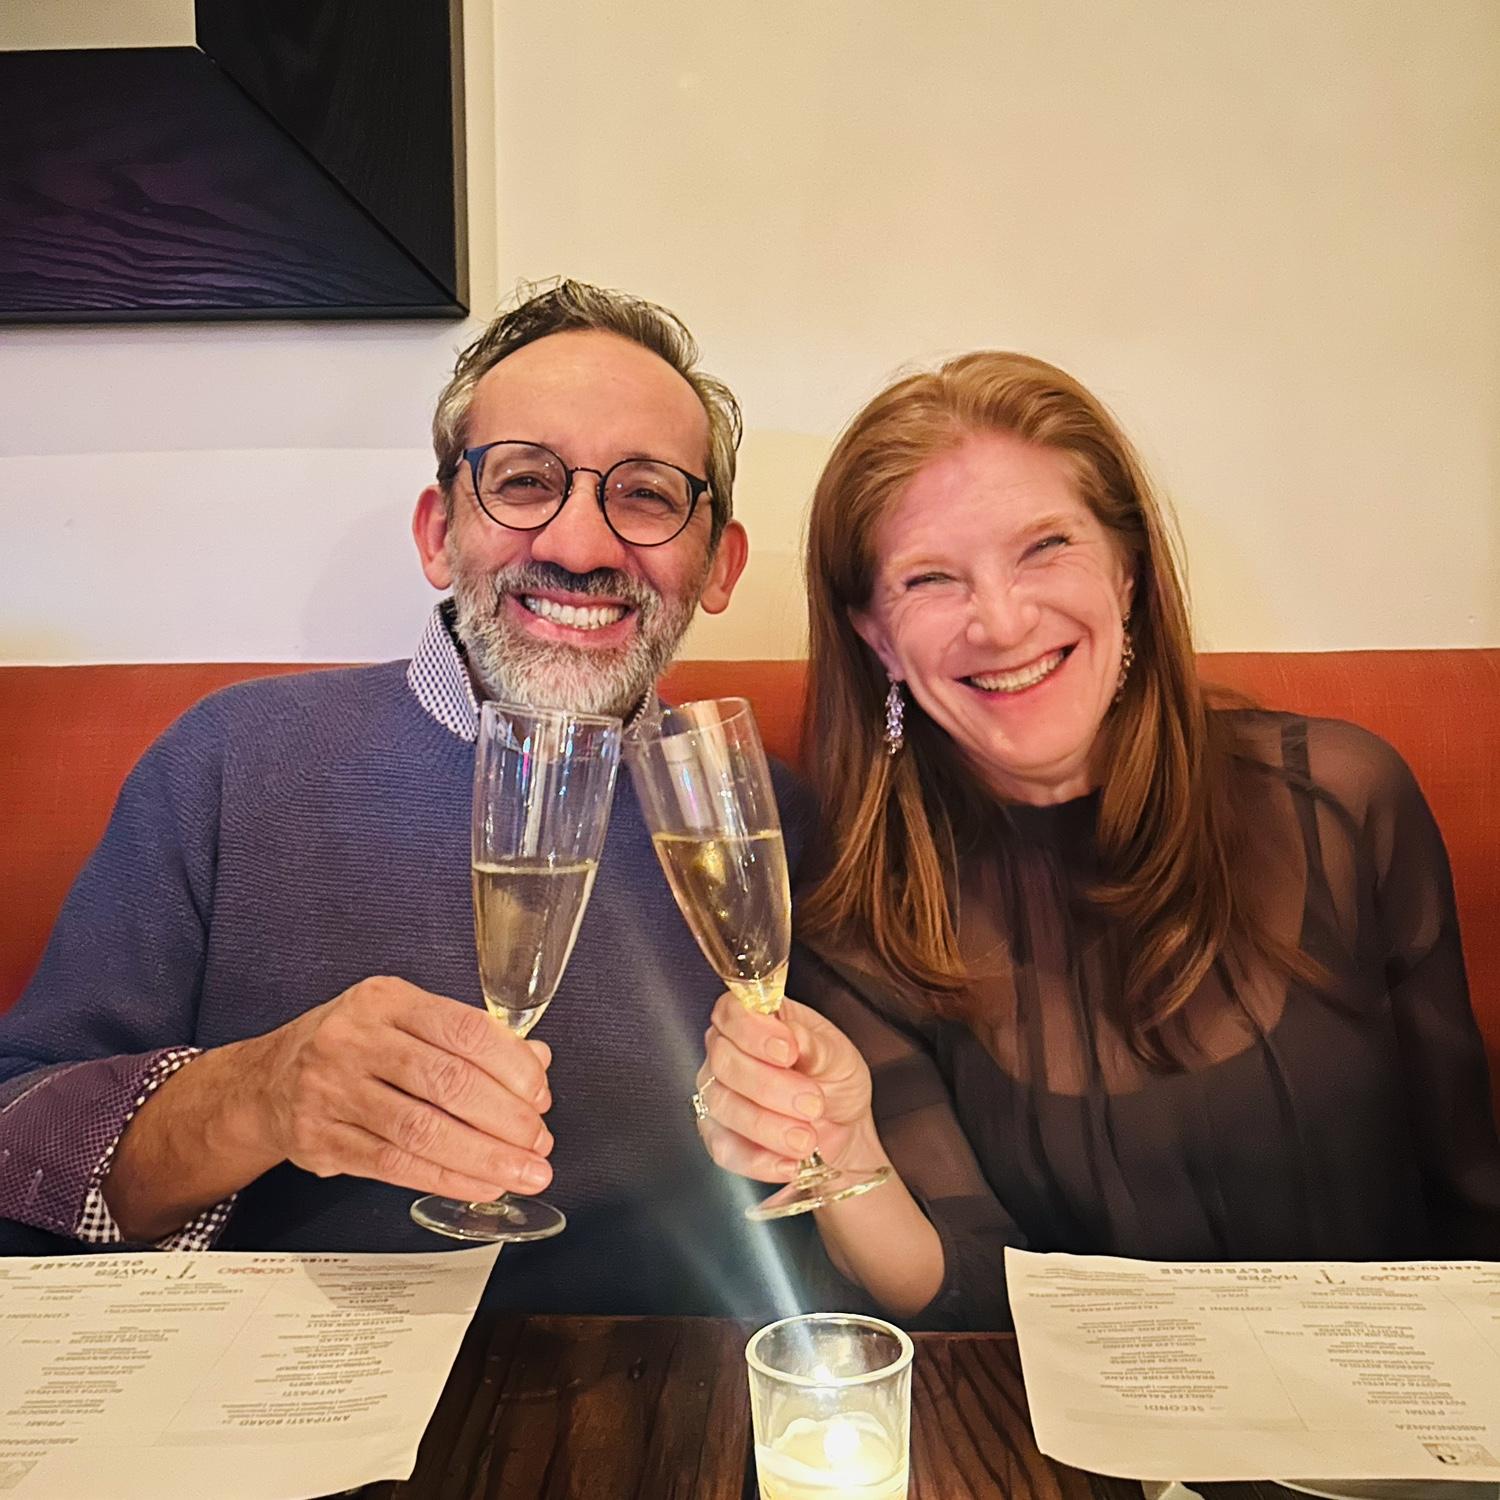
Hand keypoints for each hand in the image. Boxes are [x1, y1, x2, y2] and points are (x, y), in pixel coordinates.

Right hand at [243, 975, 553, 1201]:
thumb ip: (469, 1038)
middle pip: (446, 1082)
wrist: (265, 1082)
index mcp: (386, 1000)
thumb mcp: (404, 1021)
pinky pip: (395, 1164)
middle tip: (538, 1142)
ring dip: (483, 1157)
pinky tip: (480, 1185)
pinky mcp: (321, 1139)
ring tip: (522, 1173)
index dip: (511, 1066)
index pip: (463, 1029)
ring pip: (422, 1130)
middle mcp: (355, 1040)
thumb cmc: (352, 1047)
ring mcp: (332, 1091)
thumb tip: (535, 1061)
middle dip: (505, 1118)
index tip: (540, 1095)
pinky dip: (446, 1178)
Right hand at [695, 992, 875, 1182]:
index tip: (788, 1052)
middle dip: (770, 1086)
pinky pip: (724, 1148)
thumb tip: (792, 1034)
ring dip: (767, 1126)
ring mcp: (717, 1093)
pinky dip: (758, 1159)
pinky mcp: (717, 1134)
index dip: (753, 1031)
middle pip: (724, 1060)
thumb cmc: (835, 1080)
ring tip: (806, 1138)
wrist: (842, 1129)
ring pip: (723, 1105)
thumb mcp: (839, 1056)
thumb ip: (814, 1044)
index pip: (731, 1011)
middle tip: (812, 1103)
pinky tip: (789, 1163)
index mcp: (755, 1019)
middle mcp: (728, 1051)